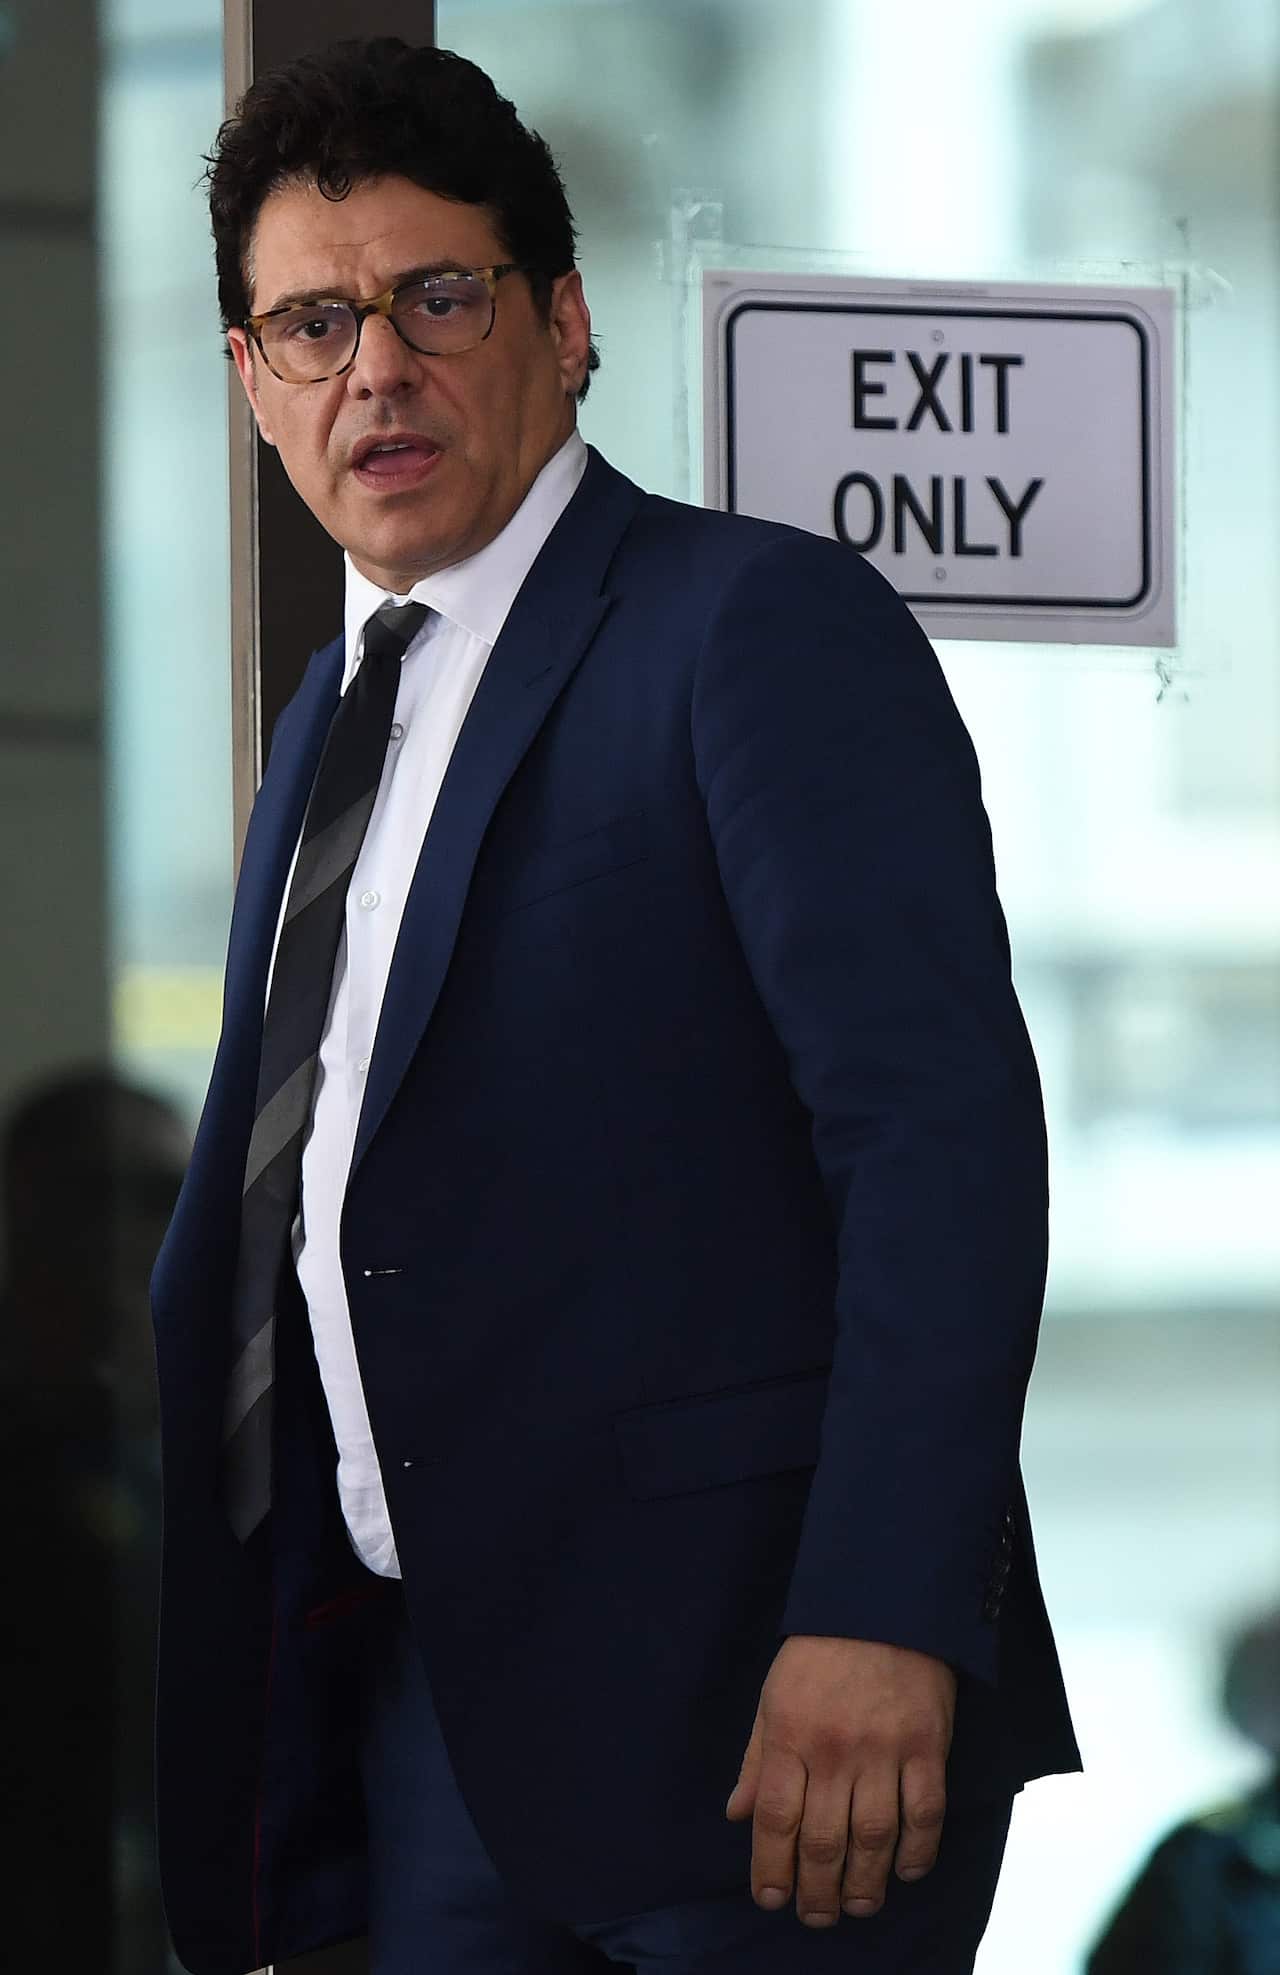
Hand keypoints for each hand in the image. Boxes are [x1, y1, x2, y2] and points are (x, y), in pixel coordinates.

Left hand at [724, 1634, 955, 1926]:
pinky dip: (917, 1853)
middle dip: (816, 1891)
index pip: (774, 1819)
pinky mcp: (928, 1747)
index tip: (771, 1898)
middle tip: (816, 1916)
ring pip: (873, 1838)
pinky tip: (905, 1872)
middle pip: (822, 1840)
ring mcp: (884, 1750)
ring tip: (858, 1906)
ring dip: (865, 1885)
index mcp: (789, 1734)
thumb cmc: (819, 1652)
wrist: (882, 1601)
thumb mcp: (772, 1695)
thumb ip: (756, 1758)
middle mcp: (834, 1750)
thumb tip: (736, 1814)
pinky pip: (925, 1815)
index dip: (770, 1868)